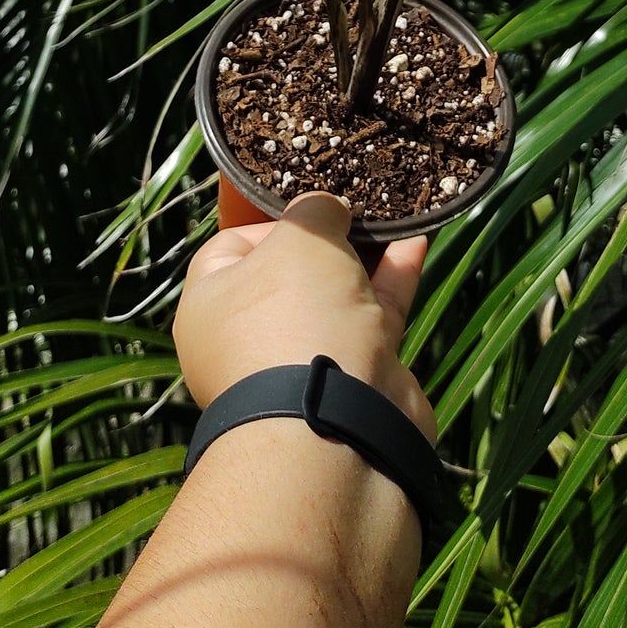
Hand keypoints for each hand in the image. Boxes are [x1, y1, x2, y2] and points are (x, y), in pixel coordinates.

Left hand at [174, 194, 435, 440]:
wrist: (338, 424)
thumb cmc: (296, 319)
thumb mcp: (300, 239)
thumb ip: (314, 211)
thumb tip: (327, 209)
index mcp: (211, 306)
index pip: (230, 246)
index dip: (271, 219)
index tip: (309, 204)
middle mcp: (249, 337)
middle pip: (289, 272)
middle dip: (325, 239)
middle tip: (354, 207)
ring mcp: (302, 360)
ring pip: (335, 294)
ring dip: (364, 255)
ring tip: (391, 215)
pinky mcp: (353, 375)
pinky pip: (372, 316)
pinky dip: (392, 280)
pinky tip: (415, 241)